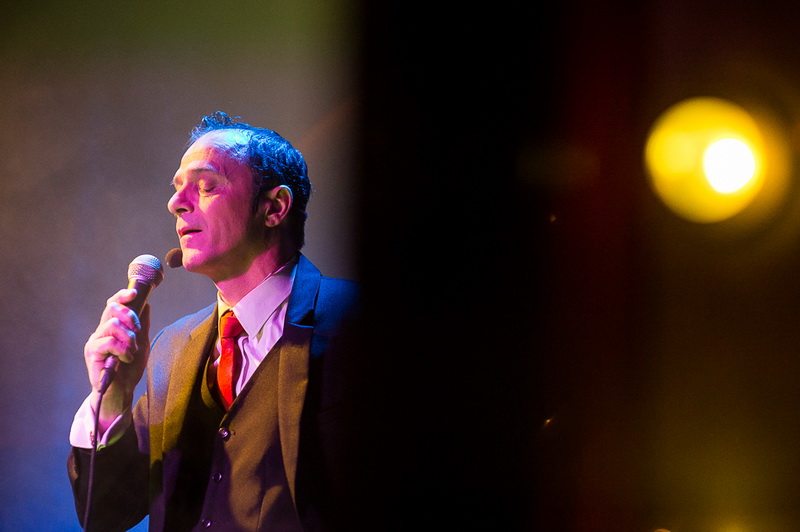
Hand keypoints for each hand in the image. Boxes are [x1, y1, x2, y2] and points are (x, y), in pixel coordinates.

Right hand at [83, 288, 150, 429]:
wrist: (122, 391)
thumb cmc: (130, 369)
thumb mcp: (141, 344)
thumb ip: (142, 325)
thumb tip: (146, 304)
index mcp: (110, 328)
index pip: (112, 305)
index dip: (121, 296)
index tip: (134, 292)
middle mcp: (100, 332)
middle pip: (112, 310)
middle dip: (130, 317)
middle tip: (137, 332)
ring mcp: (95, 342)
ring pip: (113, 325)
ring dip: (129, 338)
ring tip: (131, 352)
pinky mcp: (92, 353)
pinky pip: (110, 342)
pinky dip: (123, 349)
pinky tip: (125, 358)